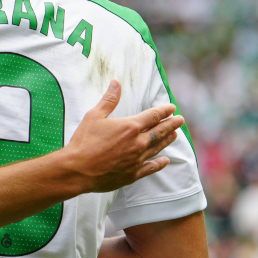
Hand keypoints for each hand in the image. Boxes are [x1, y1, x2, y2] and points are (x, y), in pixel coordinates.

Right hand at [61, 80, 181, 192]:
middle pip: (160, 131)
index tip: (172, 108)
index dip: (164, 111)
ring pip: (157, 148)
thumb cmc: (84, 142)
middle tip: (180, 120)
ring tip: (175, 135)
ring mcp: (137, 159)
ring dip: (168, 140)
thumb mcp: (94, 116)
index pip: (153, 116)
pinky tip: (165, 161)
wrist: (78, 170)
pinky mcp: (133, 174)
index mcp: (130, 126)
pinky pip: (151, 167)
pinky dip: (160, 163)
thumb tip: (116, 83)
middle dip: (171, 124)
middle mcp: (138, 143)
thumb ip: (109, 100)